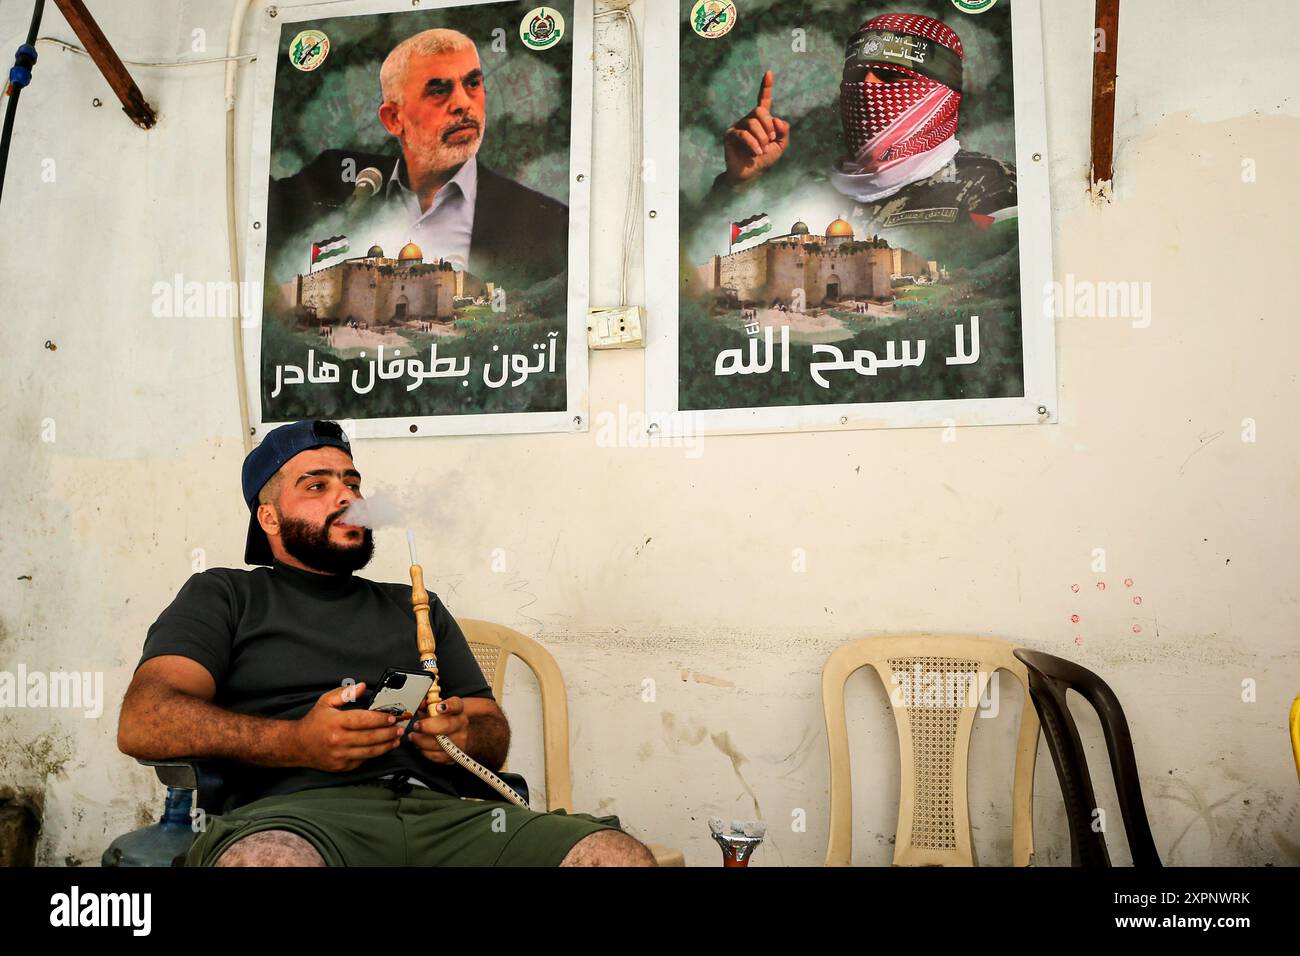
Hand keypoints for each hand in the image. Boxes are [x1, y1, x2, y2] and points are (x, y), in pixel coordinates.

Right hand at [291, 681, 404, 771]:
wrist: (297, 746)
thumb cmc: (314, 722)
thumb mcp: (325, 702)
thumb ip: (345, 693)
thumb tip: (363, 686)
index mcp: (336, 722)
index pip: (364, 720)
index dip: (380, 719)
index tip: (392, 717)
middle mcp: (338, 740)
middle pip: (370, 737)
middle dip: (389, 733)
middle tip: (400, 728)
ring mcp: (340, 755)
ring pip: (370, 751)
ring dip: (386, 745)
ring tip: (396, 739)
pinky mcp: (342, 766)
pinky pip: (363, 760)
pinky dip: (375, 754)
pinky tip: (383, 748)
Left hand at [407, 696, 468, 765]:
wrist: (468, 736)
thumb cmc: (450, 720)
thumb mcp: (442, 708)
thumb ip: (429, 704)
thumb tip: (419, 703)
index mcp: (459, 710)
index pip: (456, 705)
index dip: (448, 706)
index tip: (438, 707)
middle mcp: (461, 725)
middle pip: (447, 726)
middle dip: (427, 726)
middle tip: (417, 726)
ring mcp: (459, 741)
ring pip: (439, 743)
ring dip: (421, 741)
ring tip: (413, 737)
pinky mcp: (454, 755)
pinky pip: (437, 756)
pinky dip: (425, 752)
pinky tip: (420, 746)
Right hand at [723, 70, 790, 184]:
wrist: (750, 174)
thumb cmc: (765, 160)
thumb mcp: (781, 146)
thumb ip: (784, 132)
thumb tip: (777, 120)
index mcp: (761, 120)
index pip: (763, 100)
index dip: (766, 87)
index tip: (769, 73)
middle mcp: (749, 120)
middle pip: (759, 111)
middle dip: (768, 126)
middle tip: (769, 140)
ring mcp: (738, 126)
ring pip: (752, 123)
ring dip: (761, 137)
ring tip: (762, 150)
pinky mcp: (730, 135)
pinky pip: (743, 134)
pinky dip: (753, 143)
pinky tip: (756, 152)